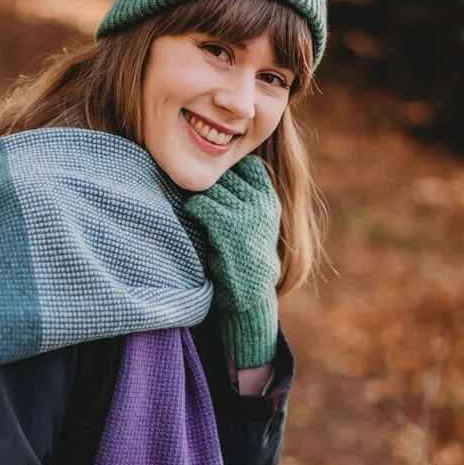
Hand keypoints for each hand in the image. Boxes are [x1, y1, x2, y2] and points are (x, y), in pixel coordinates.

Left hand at [183, 156, 280, 367]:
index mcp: (270, 199)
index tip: (219, 192)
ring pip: (210, 188)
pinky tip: (195, 222)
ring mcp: (246, 212)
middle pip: (224, 175)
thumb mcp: (257, 222)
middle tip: (203, 206)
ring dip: (200, 201)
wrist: (250, 298)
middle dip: (210, 189)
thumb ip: (246, 197)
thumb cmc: (245, 260)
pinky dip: (193, 211)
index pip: (246, 166)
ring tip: (199, 217)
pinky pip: (200, 203)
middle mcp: (262, 202)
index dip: (229, 175)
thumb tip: (217, 170)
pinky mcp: (228, 225)